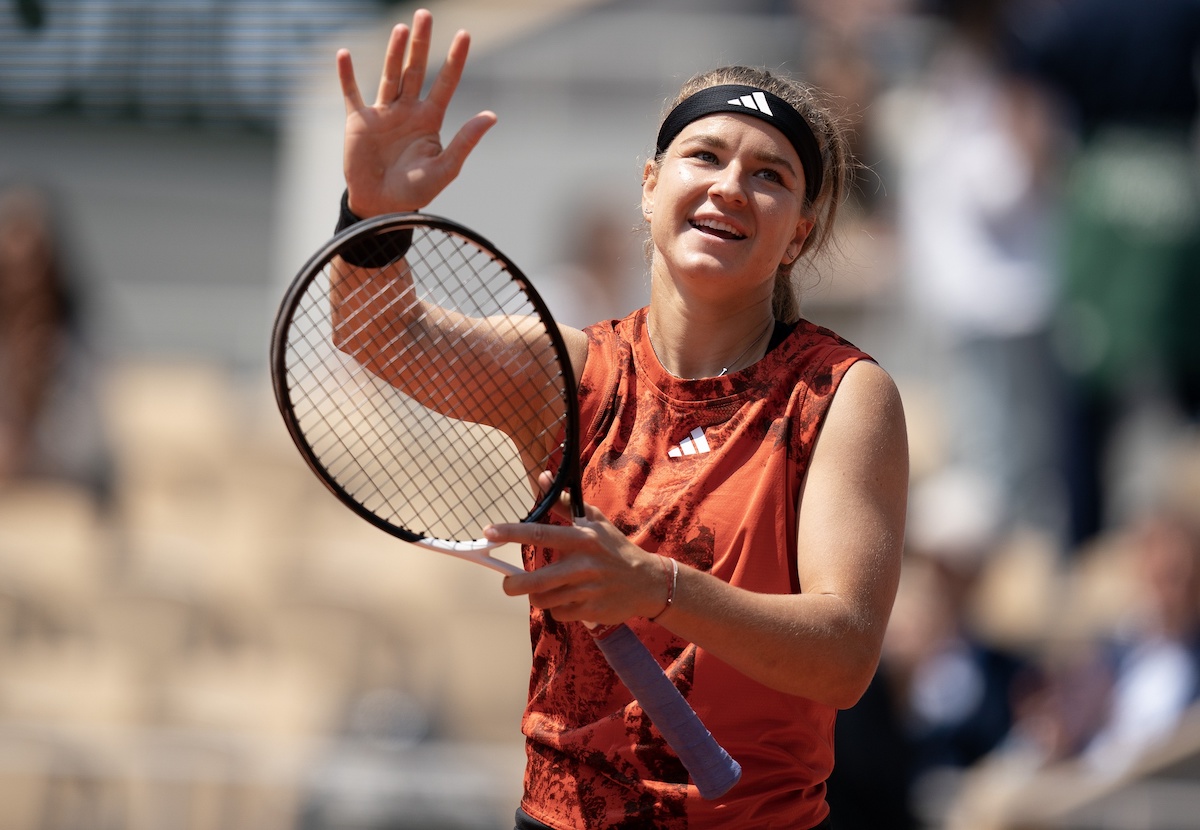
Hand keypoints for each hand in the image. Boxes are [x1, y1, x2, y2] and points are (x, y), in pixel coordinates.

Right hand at [337, 8, 496, 215]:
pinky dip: (346, 75)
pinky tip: (345, 54)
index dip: (455, 59)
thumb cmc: (415, 192)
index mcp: (429, 120)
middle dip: (421, 43)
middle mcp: (407, 111)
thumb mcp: (445, 168)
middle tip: (425, 14)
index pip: (445, 83)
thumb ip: (466, 141)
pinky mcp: (358, 121)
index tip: (465, 34)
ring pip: (389, 75)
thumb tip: (491, 116)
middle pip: (416, 70)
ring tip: (402, 29)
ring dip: (394, 52)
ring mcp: (382, 114)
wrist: (383, 208)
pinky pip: (351, 93)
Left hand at [485, 473, 670, 625]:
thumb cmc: (615, 548)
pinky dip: (558, 608)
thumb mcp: (594, 521)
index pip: (541, 534)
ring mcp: (587, 590)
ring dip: (539, 596)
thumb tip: (542, 477)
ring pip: (543, 600)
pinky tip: (569, 599)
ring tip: (549, 588)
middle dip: (514, 584)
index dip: (512, 533)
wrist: (647, 582)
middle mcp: (584, 565)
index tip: (489, 532)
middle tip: (509, 583)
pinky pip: (559, 613)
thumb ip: (563, 503)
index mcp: (582, 538)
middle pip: (535, 580)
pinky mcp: (590, 611)